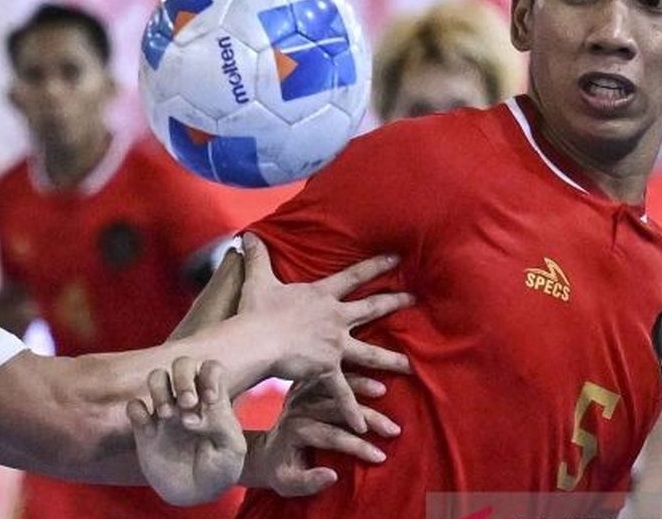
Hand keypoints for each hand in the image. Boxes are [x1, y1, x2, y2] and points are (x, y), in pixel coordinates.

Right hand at [127, 358, 245, 505]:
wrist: (197, 496)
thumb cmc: (220, 470)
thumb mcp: (233, 450)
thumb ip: (223, 426)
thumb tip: (192, 416)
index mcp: (212, 400)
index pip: (210, 368)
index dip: (209, 375)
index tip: (210, 400)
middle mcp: (188, 400)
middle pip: (182, 364)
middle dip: (183, 378)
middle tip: (188, 404)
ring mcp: (166, 412)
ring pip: (156, 377)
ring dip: (160, 390)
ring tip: (168, 415)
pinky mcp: (145, 430)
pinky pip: (134, 406)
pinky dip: (137, 410)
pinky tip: (148, 427)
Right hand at [235, 232, 413, 431]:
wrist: (257, 340)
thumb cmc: (257, 310)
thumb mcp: (258, 279)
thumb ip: (257, 257)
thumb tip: (247, 234)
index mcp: (321, 296)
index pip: (353, 276)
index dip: (375, 266)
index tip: (396, 258)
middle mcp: (335, 319)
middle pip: (371, 308)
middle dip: (395, 302)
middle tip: (415, 299)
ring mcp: (334, 345)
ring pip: (369, 353)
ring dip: (391, 360)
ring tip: (410, 367)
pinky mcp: (327, 369)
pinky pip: (342, 392)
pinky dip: (351, 409)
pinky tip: (363, 427)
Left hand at [251, 375, 399, 495]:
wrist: (266, 451)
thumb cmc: (281, 472)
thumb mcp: (287, 484)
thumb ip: (308, 482)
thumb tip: (333, 476)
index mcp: (296, 430)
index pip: (332, 436)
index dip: (357, 447)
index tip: (381, 457)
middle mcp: (298, 408)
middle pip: (338, 408)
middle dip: (368, 417)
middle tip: (394, 429)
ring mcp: (302, 394)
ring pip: (334, 385)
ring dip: (360, 385)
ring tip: (384, 389)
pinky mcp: (306, 386)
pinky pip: (329, 374)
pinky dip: (350, 371)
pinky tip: (368, 371)